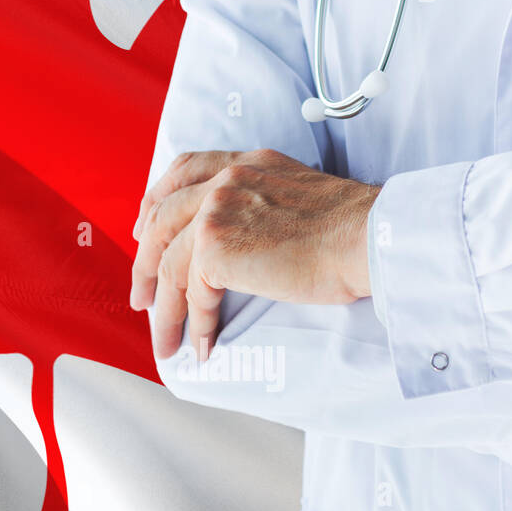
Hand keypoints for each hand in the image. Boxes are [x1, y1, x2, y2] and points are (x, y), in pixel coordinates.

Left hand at [130, 149, 378, 360]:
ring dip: (164, 308)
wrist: (370, 237)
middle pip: (162, 218)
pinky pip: (192, 293)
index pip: (183, 170)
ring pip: (169, 264)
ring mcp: (216, 211)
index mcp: (245, 165)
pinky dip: (194, 324)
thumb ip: (261, 203)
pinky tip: (201, 345)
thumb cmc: (352, 229)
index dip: (155, 200)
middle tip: (141, 295)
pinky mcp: (216, 248)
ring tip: (164, 341)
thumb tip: (243, 239)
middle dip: (145, 261)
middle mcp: (225, 180)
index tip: (143, 229)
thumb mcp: (297, 195)